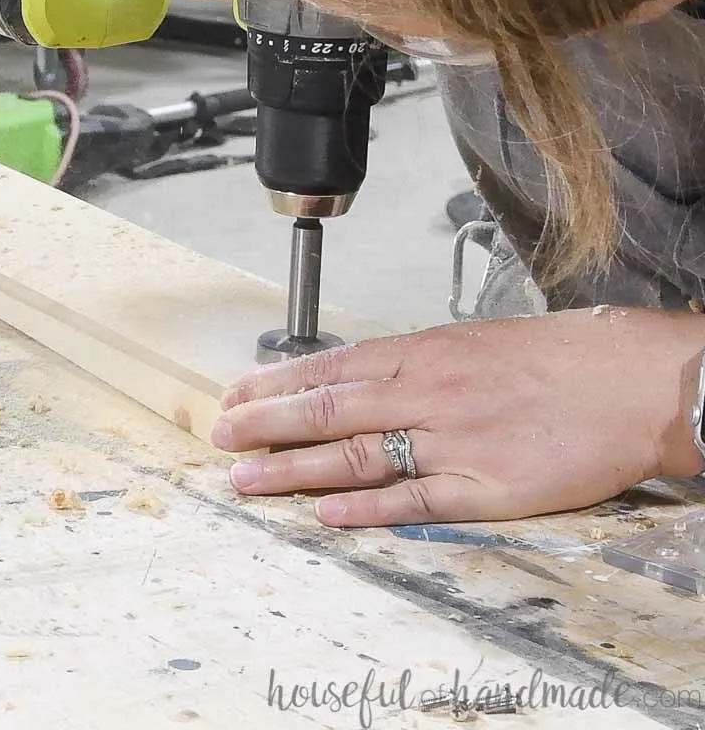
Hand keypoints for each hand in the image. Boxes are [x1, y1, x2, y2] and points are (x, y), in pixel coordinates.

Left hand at [212, 308, 704, 526]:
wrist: (634, 379)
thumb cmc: (558, 356)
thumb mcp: (472, 341)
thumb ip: (413, 363)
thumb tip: (359, 378)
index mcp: (423, 352)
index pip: (328, 368)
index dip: (275, 385)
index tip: (237, 395)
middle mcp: (427, 392)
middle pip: (326, 410)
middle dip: (265, 424)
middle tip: (220, 437)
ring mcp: (454, 440)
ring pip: (355, 455)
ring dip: (294, 470)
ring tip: (247, 479)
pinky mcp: (487, 487)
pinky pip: (414, 499)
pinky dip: (365, 508)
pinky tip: (326, 514)